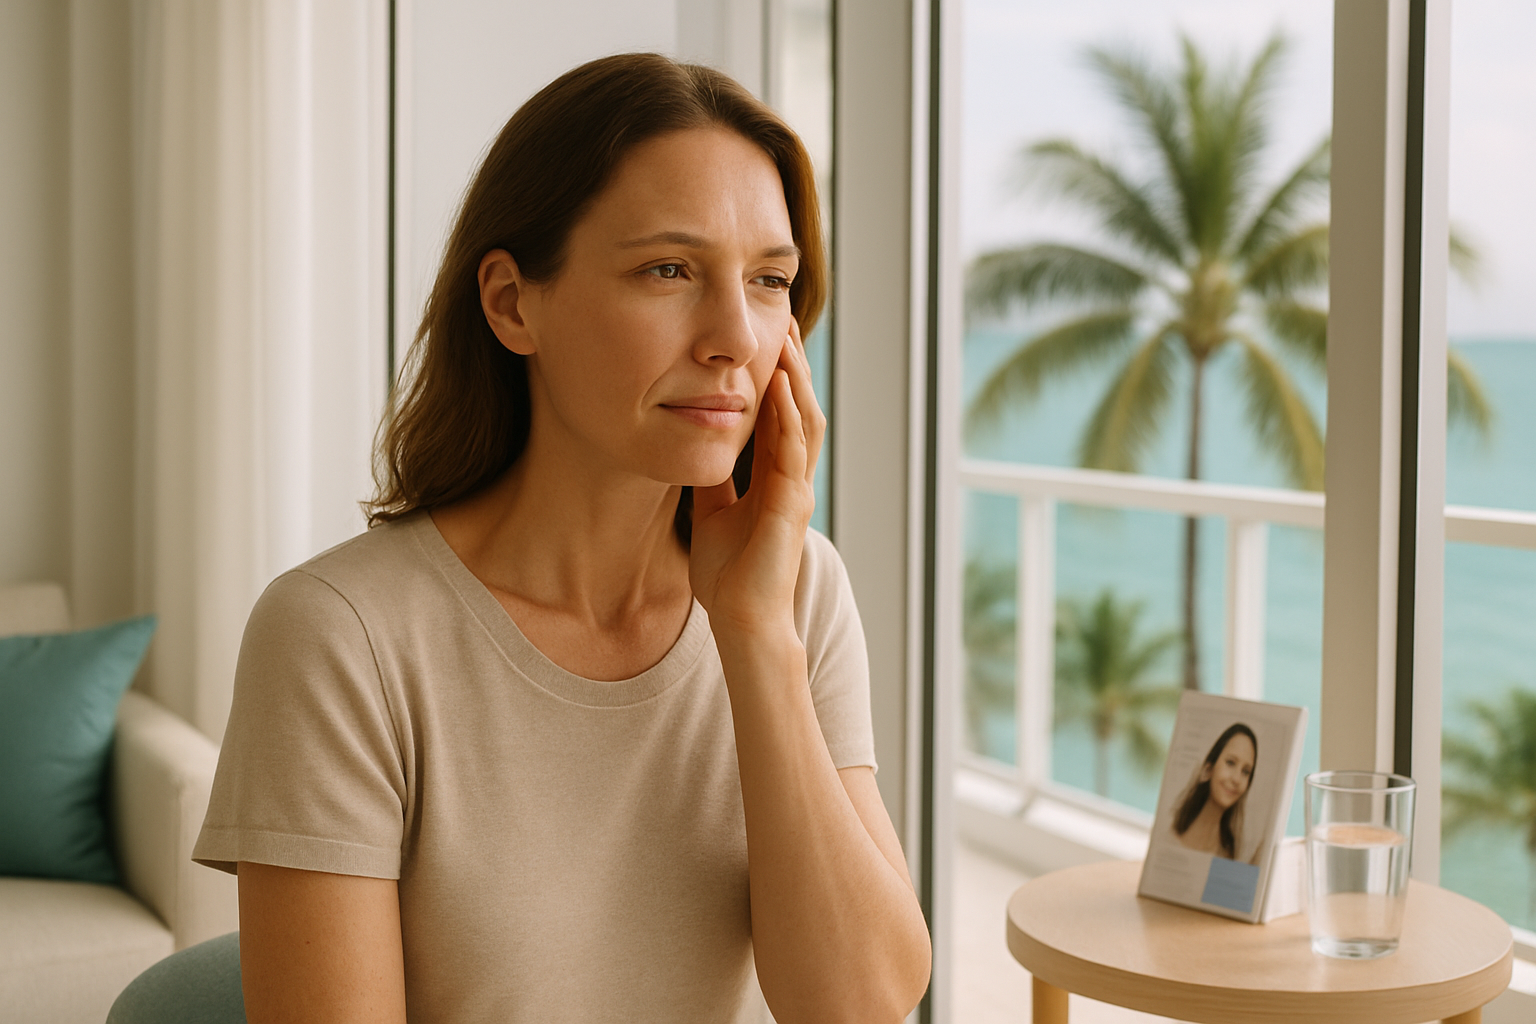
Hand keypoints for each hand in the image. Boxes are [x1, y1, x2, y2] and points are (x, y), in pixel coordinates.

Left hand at [689, 318, 824, 637]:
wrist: (743, 621)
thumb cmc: (729, 576)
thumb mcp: (712, 513)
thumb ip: (712, 480)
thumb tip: (692, 445)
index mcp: (774, 480)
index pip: (780, 416)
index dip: (776, 376)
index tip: (767, 338)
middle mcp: (792, 478)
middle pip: (800, 408)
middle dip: (794, 364)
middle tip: (785, 321)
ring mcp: (797, 489)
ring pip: (805, 420)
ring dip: (797, 378)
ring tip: (787, 338)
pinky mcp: (792, 504)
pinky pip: (794, 449)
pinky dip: (789, 413)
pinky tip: (781, 384)